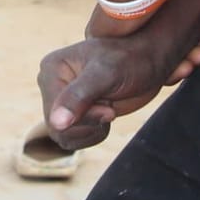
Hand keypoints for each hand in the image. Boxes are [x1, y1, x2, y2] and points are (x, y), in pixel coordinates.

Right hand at [37, 30, 199, 152]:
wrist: (147, 61)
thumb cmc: (130, 60)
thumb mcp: (106, 75)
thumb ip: (79, 97)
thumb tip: (55, 123)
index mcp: (51, 69)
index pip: (54, 115)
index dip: (84, 118)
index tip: (109, 108)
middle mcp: (51, 84)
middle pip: (57, 128)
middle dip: (89, 125)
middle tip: (110, 109)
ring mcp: (61, 98)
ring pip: (64, 136)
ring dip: (92, 132)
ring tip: (108, 111)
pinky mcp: (73, 111)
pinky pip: (72, 138)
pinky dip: (93, 135)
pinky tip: (106, 116)